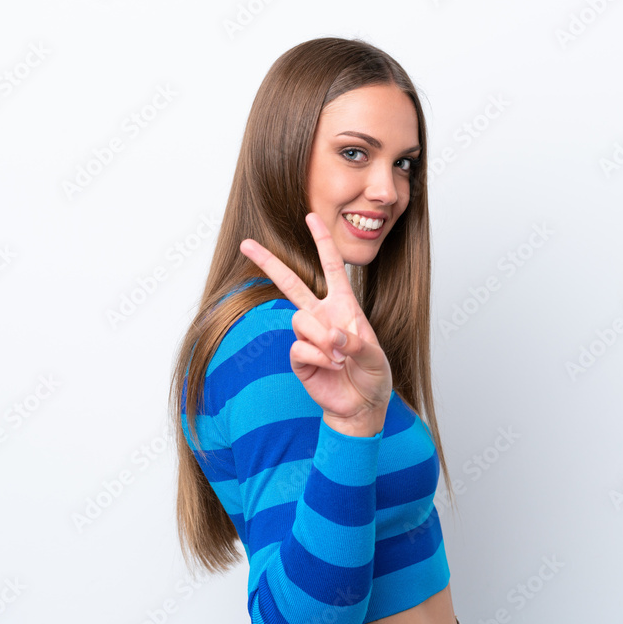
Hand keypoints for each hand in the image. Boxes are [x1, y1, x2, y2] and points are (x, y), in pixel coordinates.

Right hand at [239, 212, 391, 436]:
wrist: (362, 406)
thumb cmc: (373, 376)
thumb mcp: (376, 357)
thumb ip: (357, 343)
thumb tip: (333, 337)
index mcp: (344, 306)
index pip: (331, 267)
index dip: (323, 242)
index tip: (312, 217)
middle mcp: (322, 316)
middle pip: (291, 284)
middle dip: (269, 263)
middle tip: (246, 244)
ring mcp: (309, 336)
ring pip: (299, 320)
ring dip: (322, 338)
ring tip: (340, 357)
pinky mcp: (299, 358)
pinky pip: (299, 347)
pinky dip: (318, 356)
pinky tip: (331, 366)